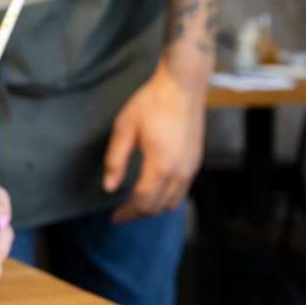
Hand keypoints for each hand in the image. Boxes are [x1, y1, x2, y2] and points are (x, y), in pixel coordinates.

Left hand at [103, 61, 205, 222]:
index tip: (114, 218)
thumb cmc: (152, 102)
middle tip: (122, 214)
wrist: (183, 86)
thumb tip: (110, 187)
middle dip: (138, 214)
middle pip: (158, 207)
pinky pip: (181, 191)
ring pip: (173, 203)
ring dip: (154, 208)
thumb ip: (115, 160)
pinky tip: (154, 190)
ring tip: (136, 205)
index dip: (127, 213)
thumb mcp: (125, 127)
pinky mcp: (195, 161)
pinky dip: (166, 198)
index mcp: (161, 165)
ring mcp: (191, 167)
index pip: (143, 201)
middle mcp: (180, 172)